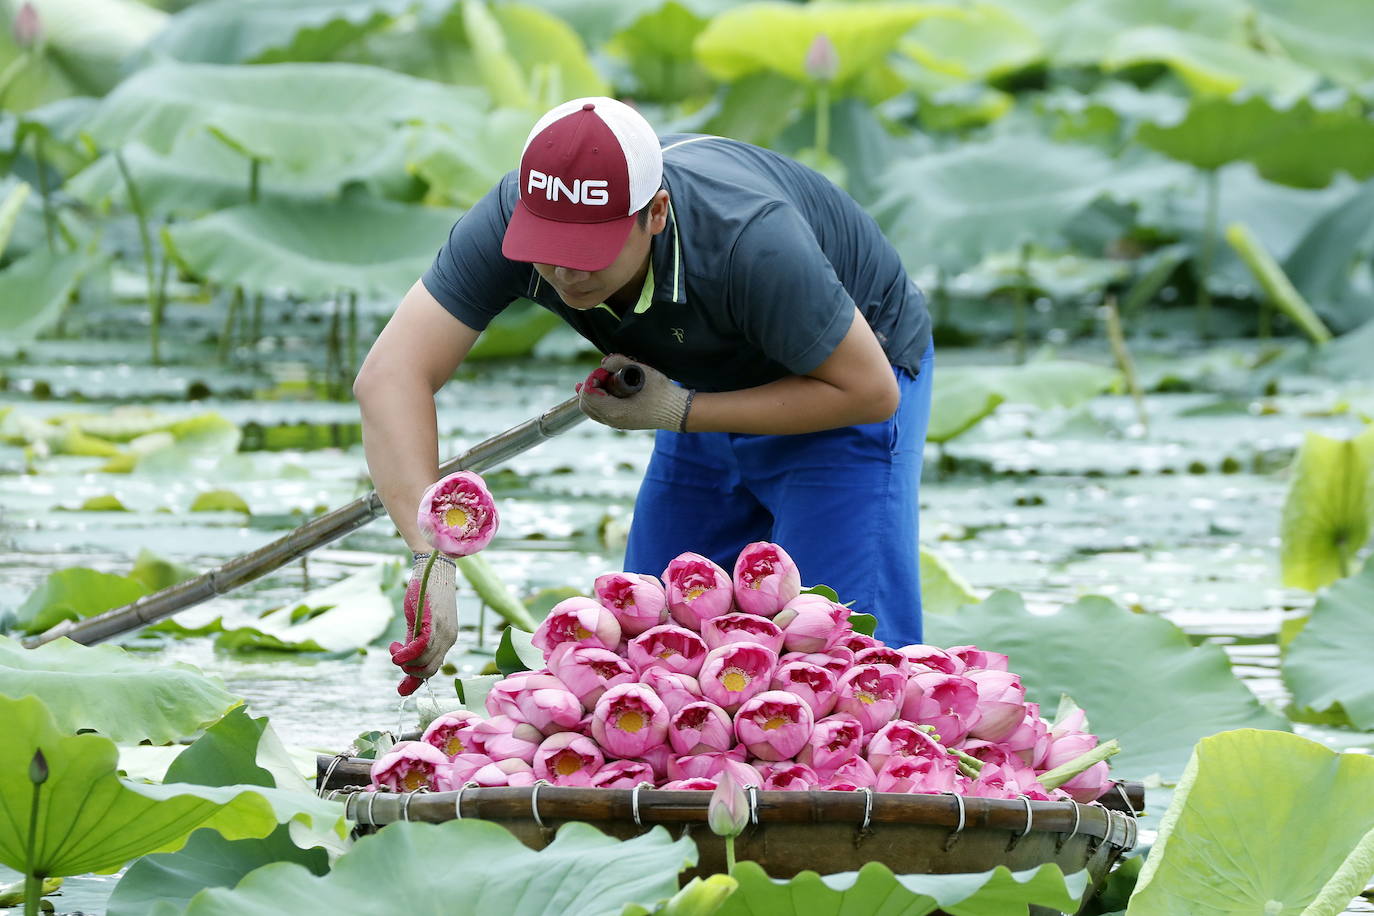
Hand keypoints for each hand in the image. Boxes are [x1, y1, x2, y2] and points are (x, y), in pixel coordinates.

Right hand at [388, 552, 457, 694]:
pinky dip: (406, 655)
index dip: (416, 679)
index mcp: (447, 639)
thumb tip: (403, 667)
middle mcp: (449, 637)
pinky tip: (395, 652)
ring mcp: (443, 630)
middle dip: (409, 672)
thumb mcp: (419, 625)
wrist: (434, 567)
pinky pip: (422, 647)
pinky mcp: (433, 622)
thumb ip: (413, 646)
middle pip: (430, 669)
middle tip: (395, 657)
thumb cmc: (425, 595)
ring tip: (394, 649)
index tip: (402, 689)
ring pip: (426, 661)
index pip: (434, 668)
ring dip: (405, 662)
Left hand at [577, 354, 693, 431]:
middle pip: (585, 405)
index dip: (592, 379)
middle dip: (589, 387)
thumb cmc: (662, 392)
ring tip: (600, 380)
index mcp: (615, 411)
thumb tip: (603, 361)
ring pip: (591, 411)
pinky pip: (600, 414)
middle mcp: (612, 421)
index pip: (588, 395)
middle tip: (603, 374)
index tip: (605, 370)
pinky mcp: (621, 423)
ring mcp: (616, 424)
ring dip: (592, 394)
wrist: (677, 411)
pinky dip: (598, 402)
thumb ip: (620, 362)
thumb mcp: (642, 371)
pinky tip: (602, 391)